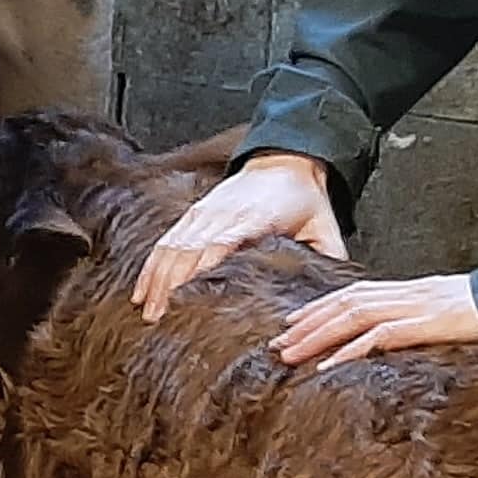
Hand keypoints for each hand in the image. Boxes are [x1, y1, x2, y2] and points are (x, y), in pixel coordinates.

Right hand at [135, 153, 346, 321]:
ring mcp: (205, 214)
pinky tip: (142, 291)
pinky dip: (151, 267)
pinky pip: (166, 241)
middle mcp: (223, 215)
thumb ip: (329, 258)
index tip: (188, 298)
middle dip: (171, 286)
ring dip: (156, 280)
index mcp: (255, 219)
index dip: (202, 270)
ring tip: (148, 312)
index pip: (222, 244)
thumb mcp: (324, 226)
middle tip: (162, 319)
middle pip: (188, 251)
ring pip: (171, 248)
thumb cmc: (303, 197)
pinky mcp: (194, 214)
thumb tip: (335, 295)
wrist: (285, 158)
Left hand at [272, 272, 477, 367]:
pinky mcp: (424, 324)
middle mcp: (402, 294)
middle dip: (307, 324)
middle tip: (277, 343)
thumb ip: (416, 319)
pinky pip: (379, 337)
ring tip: (290, 354)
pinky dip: (350, 350)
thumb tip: (394, 336)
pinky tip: (328, 365)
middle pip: (343, 304)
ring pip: (352, 317)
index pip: (352, 295)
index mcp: (405, 290)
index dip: (319, 307)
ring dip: (317, 336)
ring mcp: (412, 308)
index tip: (293, 322)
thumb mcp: (443, 311)